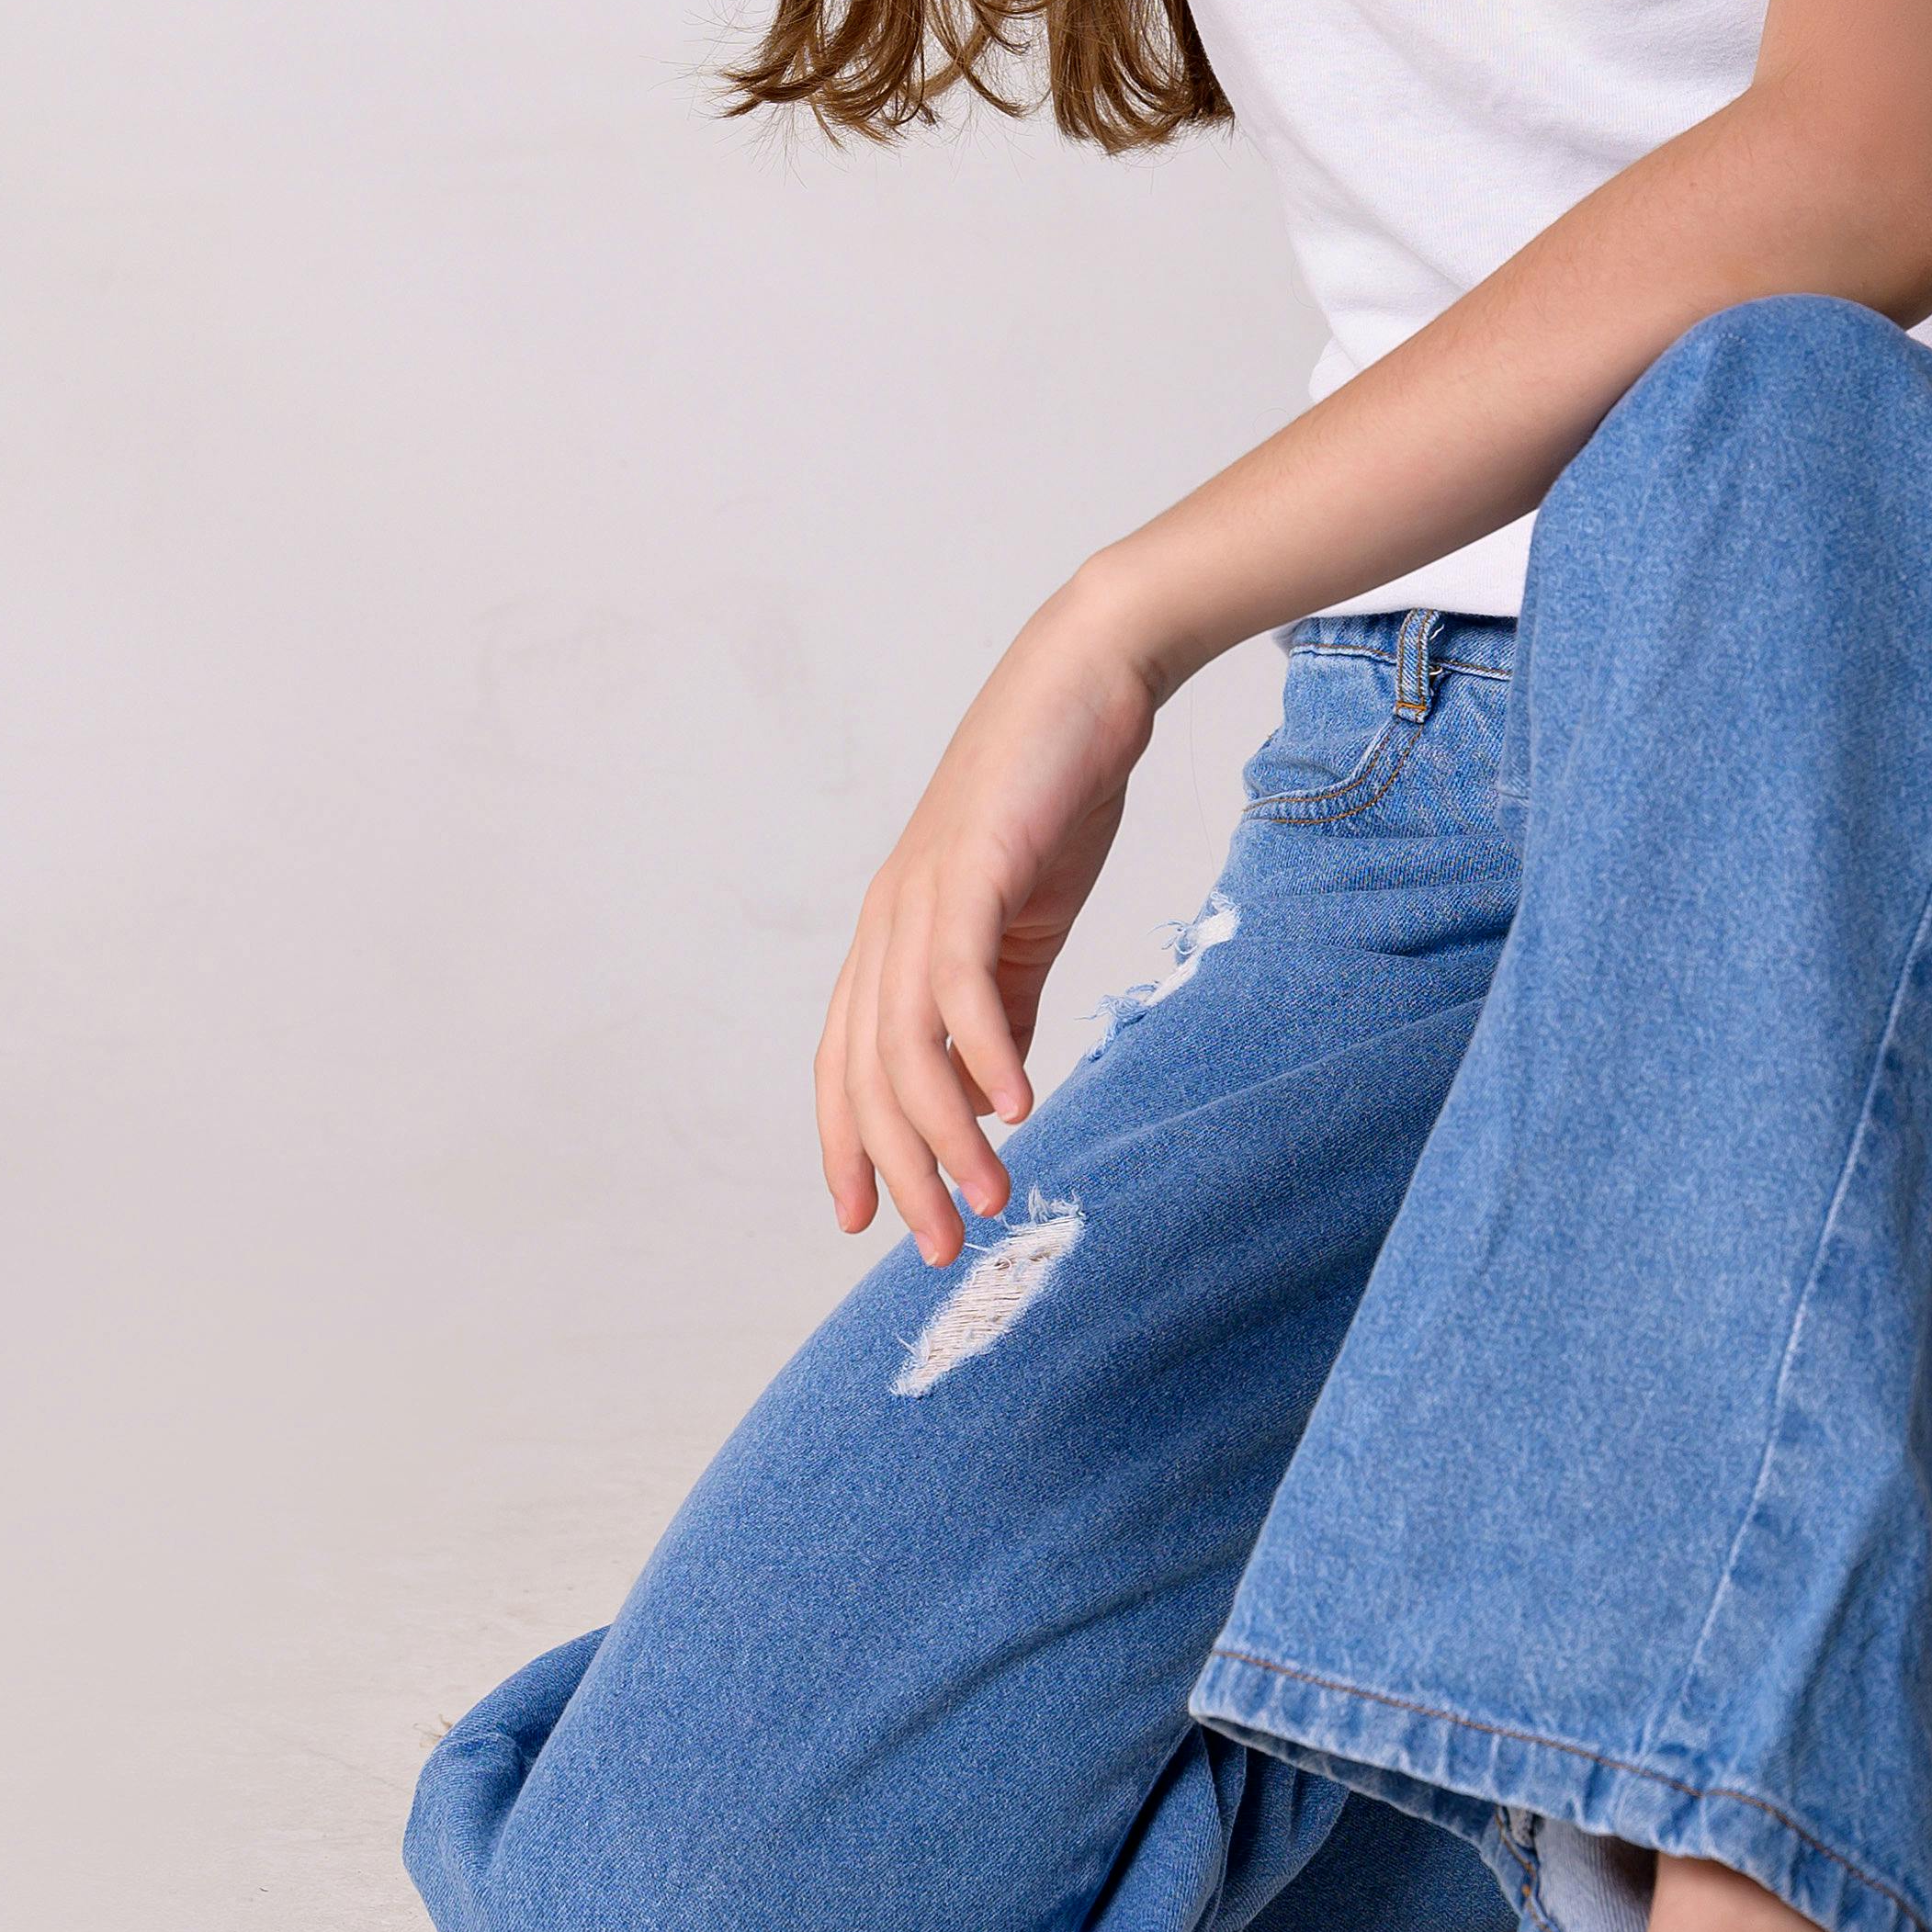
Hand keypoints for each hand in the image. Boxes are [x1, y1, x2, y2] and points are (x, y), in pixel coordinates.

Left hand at [816, 581, 1159, 1260]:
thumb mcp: (1024, 923)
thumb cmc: (1053, 799)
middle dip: (900, 1169)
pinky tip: (1016, 1105)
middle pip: (869, 1073)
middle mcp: (889, 922)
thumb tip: (997, 1091)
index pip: (846, 1063)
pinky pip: (961, 980)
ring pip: (906, 1042)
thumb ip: (1005, 1004)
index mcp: (895, 937)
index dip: (849, 1146)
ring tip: (987, 1196)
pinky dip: (981, 1051)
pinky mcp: (973, 870)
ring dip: (944, 1133)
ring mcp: (924, 895)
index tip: (871, 1222)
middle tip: (939, 1245)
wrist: (1086, 686)